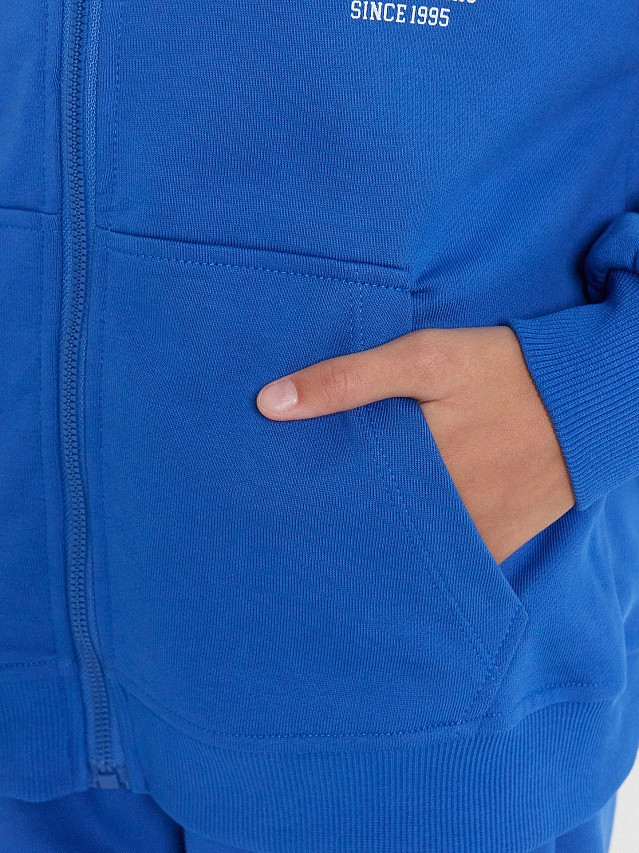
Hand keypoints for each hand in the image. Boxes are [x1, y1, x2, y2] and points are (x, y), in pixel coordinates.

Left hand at [256, 325, 575, 563]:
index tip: (268, 498)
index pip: (334, 496)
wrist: (587, 402)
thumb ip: (348, 379)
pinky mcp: (492, 546)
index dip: (301, 498)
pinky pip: (441, 559)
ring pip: (399, 549)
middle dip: (331, 521)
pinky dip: (415, 549)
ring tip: (331, 531)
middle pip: (364, 527)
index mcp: (411, 466)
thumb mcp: (425, 358)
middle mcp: (437, 512)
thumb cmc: (502, 372)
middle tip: (289, 519)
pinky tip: (390, 536)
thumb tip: (268, 404)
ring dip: (371, 539)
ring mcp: (468, 537)